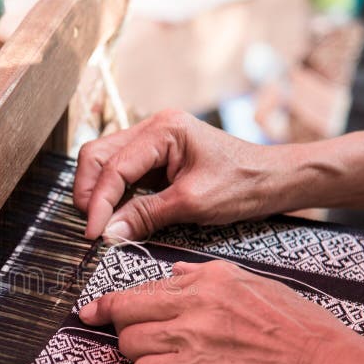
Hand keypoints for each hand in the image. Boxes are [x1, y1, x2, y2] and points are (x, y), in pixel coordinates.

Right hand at [73, 110, 284, 240]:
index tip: (93, 235)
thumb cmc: (243, 184)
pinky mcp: (156, 159)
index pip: (114, 166)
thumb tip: (107, 234)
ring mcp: (152, 142)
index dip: (98, 202)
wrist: (273, 180)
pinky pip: (122, 174)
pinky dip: (114, 195)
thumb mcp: (192, 203)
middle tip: (94, 228)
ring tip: (103, 224)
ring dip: (99, 194)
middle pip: (98, 156)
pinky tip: (117, 216)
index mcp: (163, 129)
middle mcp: (153, 128)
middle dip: (89, 192)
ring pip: (105, 164)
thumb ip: (146, 215)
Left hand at [78, 260, 363, 363]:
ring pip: (129, 343)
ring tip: (156, 359)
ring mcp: (190, 337)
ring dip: (135, 354)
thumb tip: (175, 272)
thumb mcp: (252, 282)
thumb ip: (207, 274)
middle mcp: (192, 303)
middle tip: (115, 335)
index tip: (93, 311)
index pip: (142, 287)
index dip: (111, 303)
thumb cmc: (297, 325)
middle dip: (114, 325)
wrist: (322, 363)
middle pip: (124, 311)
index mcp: (206, 280)